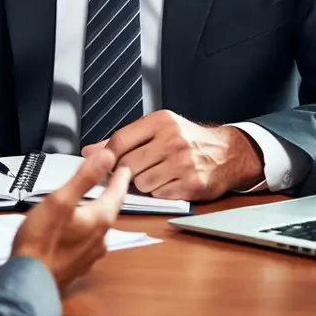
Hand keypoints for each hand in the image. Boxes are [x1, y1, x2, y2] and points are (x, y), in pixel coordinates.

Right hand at [11, 149, 129, 294]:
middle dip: (109, 193)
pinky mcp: (78, 266)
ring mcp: (90, 255)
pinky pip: (87, 241)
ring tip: (91, 201)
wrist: (28, 283)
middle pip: (109, 210)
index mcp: (100, 220)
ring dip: (97, 212)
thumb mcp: (61, 200)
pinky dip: (85, 229)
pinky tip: (75, 229)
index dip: (120, 178)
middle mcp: (100, 239)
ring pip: (98, 227)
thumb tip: (107, 156)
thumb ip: (85, 177)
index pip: (117, 193)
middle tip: (108, 180)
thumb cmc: (42, 239)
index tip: (125, 168)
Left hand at [82, 110, 263, 201]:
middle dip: (127, 172)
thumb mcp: (158, 130)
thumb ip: (123, 140)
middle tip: (136, 170)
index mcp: (161, 121)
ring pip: (142, 182)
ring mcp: (183, 162)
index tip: (106, 164)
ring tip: (157, 174)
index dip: (108, 156)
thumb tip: (89, 152)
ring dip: (143, 183)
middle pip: (128, 164)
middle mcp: (172, 140)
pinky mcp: (192, 184)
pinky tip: (170, 183)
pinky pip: (159, 194)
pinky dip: (160, 192)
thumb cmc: (187, 140)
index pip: (121, 139)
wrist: (226, 154)